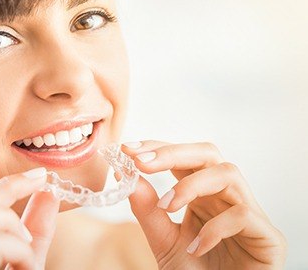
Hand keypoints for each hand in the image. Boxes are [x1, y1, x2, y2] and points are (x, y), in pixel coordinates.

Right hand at [0, 167, 58, 269]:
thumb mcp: (27, 264)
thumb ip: (36, 234)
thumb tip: (49, 193)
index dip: (7, 185)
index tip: (40, 175)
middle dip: (2, 200)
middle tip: (31, 225)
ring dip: (7, 227)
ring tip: (25, 256)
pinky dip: (16, 250)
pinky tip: (25, 269)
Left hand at [120, 140, 286, 268]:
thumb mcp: (164, 242)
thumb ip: (148, 211)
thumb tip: (127, 176)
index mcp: (202, 195)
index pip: (183, 159)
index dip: (158, 148)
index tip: (128, 149)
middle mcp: (225, 197)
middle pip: (207, 154)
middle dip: (172, 153)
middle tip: (141, 162)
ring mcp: (249, 214)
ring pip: (228, 173)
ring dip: (191, 185)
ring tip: (167, 206)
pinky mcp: (268, 237)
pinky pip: (243, 215)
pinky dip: (215, 227)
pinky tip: (196, 247)